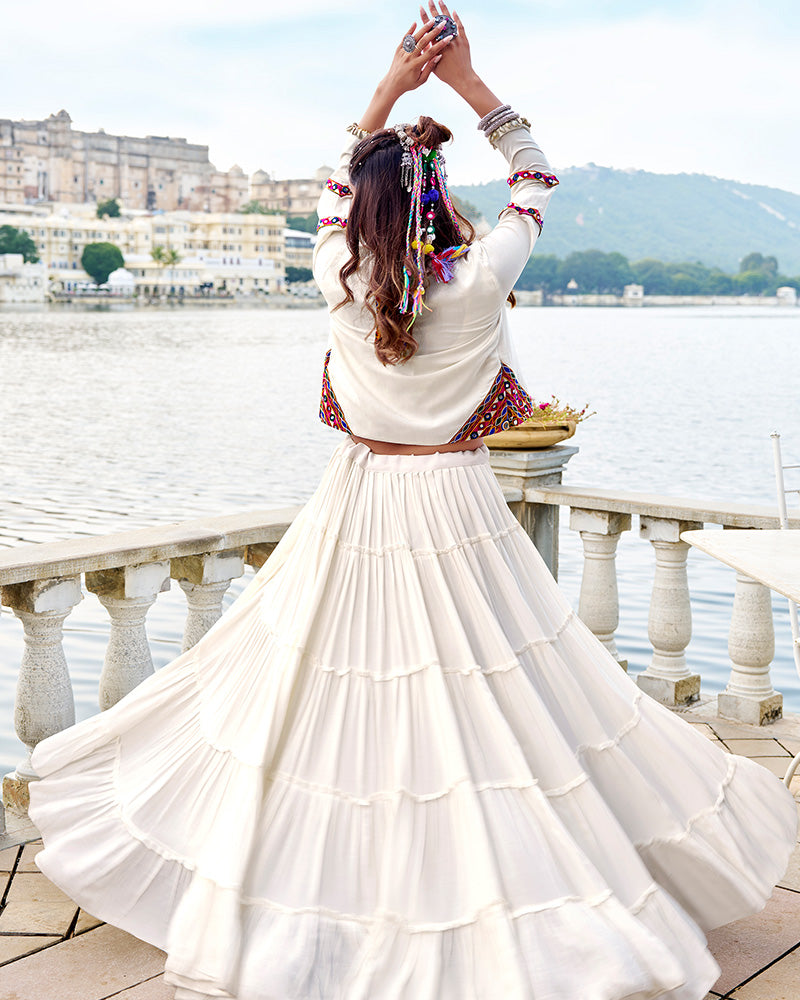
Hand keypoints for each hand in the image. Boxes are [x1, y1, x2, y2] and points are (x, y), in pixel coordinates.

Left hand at [382, 17, 454, 97]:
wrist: (392, 84)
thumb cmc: (409, 84)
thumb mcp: (421, 80)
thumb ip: (430, 68)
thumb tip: (439, 56)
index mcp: (416, 65)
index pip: (431, 52)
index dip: (440, 44)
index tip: (448, 38)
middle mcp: (409, 57)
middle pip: (423, 42)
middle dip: (434, 32)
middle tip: (442, 24)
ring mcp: (403, 52)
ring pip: (415, 37)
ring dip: (424, 28)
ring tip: (432, 21)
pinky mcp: (398, 50)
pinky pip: (405, 38)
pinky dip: (410, 30)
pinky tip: (415, 23)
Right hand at [419, 0, 501, 117]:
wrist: (463, 79)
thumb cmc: (446, 75)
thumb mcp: (434, 66)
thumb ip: (429, 54)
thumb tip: (424, 43)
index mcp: (437, 47)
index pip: (429, 29)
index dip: (425, 18)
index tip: (421, 8)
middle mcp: (447, 41)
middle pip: (439, 22)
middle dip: (433, 10)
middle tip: (429, 0)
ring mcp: (456, 40)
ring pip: (450, 22)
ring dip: (444, 10)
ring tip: (440, 1)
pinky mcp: (464, 41)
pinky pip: (460, 27)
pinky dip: (457, 19)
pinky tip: (453, 12)